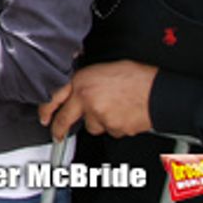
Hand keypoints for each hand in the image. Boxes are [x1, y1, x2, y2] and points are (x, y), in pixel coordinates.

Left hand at [39, 61, 156, 139]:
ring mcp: (100, 116)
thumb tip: (77, 88)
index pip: (54, 96)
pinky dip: (115, 125)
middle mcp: (87, 99)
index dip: (46, 109)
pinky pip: (110, 130)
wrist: (158, 90)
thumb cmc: (135, 76)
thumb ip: (85, 81)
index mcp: (82, 81)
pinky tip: (124, 114)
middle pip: (65, 119)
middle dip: (58, 129)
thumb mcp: (102, 69)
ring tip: (114, 108)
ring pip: (92, 125)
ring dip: (98, 121)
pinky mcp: (114, 128)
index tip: (44, 117)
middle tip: (57, 134)